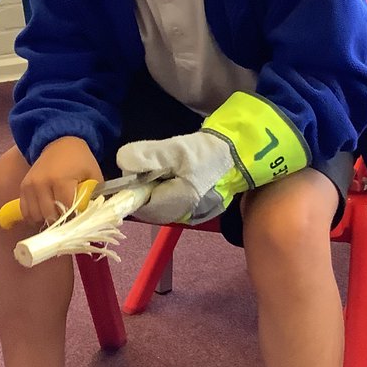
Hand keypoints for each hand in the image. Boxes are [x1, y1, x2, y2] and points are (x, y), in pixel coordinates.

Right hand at [19, 136, 102, 226]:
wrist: (59, 142)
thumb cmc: (80, 160)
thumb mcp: (93, 175)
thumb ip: (93, 196)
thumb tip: (90, 217)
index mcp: (61, 180)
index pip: (67, 210)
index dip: (74, 218)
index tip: (80, 219)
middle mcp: (42, 184)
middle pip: (49, 216)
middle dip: (61, 222)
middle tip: (69, 219)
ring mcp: (30, 186)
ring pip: (36, 217)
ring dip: (47, 220)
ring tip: (57, 215)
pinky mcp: (23, 188)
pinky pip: (25, 212)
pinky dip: (34, 217)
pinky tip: (45, 213)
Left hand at [117, 132, 234, 224]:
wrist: (244, 153)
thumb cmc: (209, 152)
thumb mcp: (176, 149)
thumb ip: (147, 156)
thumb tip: (122, 163)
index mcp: (176, 206)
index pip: (139, 206)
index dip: (133, 188)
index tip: (137, 168)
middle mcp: (184, 216)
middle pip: (151, 206)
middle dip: (147, 185)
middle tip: (158, 163)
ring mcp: (194, 215)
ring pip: (163, 203)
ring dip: (159, 185)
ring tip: (171, 165)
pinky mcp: (201, 209)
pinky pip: (176, 201)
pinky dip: (172, 188)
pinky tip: (181, 173)